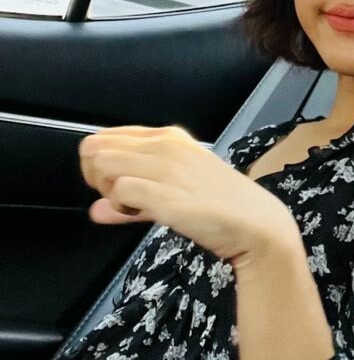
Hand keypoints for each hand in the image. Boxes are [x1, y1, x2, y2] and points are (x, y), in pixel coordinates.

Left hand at [80, 126, 299, 265]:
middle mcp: (165, 145)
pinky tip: (140, 215)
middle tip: (115, 197)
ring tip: (130, 207)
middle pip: (95, 147)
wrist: (254, 223)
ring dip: (106, 191)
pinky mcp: (167, 194)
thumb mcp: (175, 189)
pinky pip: (120, 191)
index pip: (107, 136)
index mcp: (169, 136)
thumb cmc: (219, 204)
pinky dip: (120, 207)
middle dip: (94, 176)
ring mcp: (167, 167)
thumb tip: (95, 210)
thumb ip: (133, 197)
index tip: (115, 185)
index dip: (100, 164)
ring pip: (103, 164)